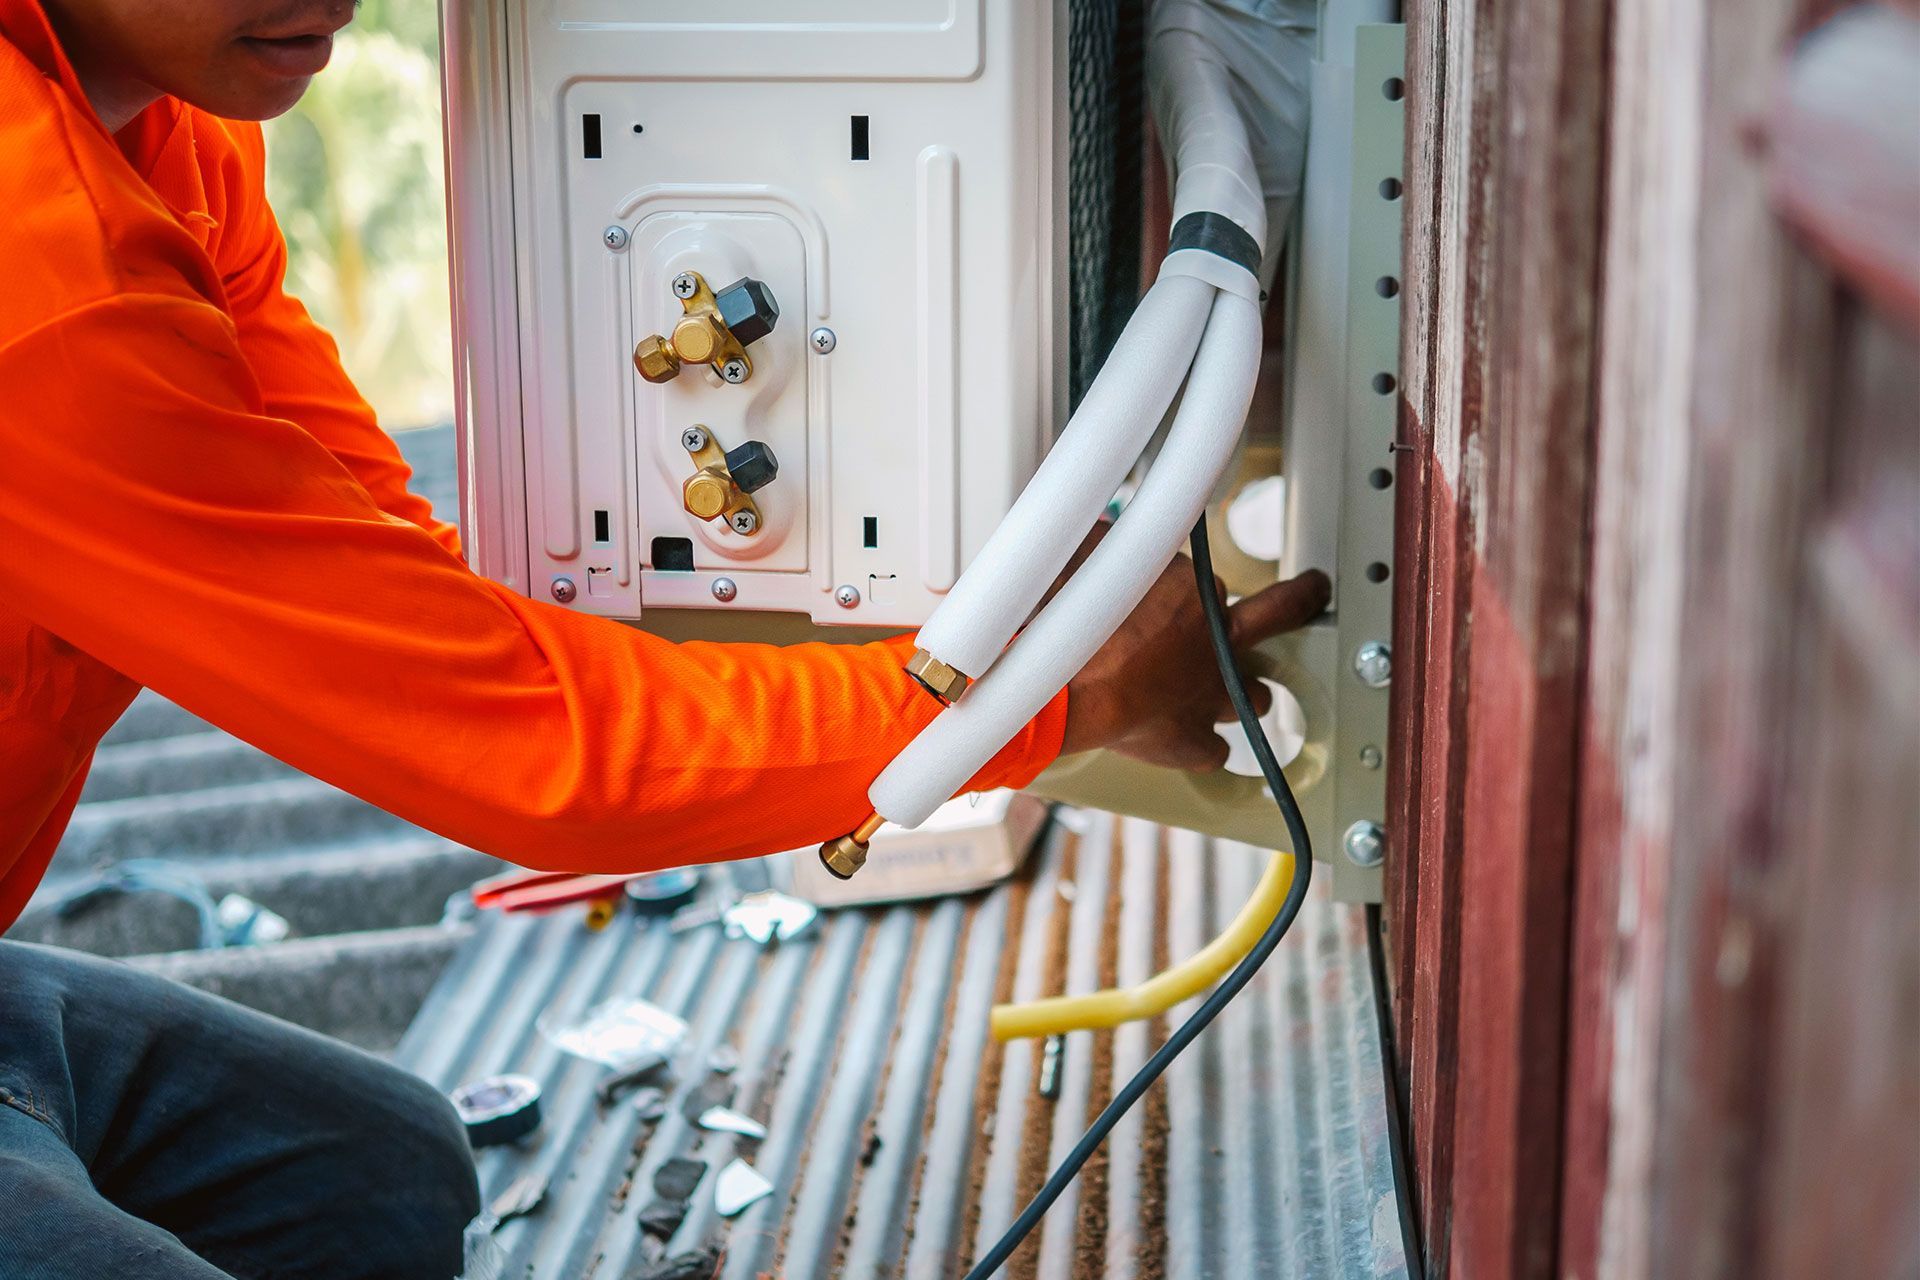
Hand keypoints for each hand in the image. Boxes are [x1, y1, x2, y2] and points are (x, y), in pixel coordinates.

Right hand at [1058, 527, 1330, 769]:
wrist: (1065, 688)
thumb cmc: (1069, 622)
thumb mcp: (1089, 559)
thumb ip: (1112, 550)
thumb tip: (1110, 535)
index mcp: (1194, 594)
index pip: (1215, 581)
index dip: (1208, 585)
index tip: (1222, 574)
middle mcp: (1216, 642)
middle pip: (1273, 617)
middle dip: (1294, 603)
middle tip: (1310, 592)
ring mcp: (1212, 695)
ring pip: (1257, 694)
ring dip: (1245, 690)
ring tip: (1233, 693)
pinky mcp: (1192, 740)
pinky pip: (1215, 750)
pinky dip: (1202, 746)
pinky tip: (1188, 742)